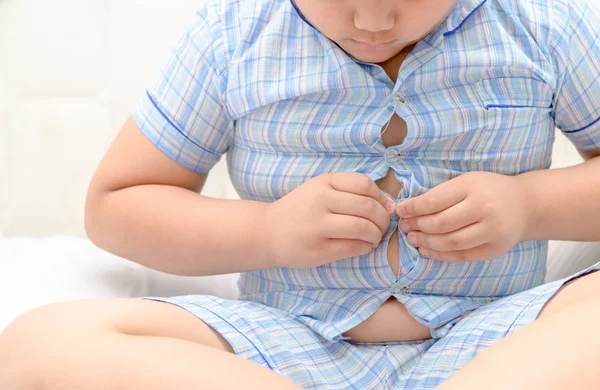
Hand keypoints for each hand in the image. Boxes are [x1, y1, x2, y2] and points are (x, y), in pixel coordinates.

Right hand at [263, 172, 395, 268]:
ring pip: (363, 228)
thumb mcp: (320, 189)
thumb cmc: (299, 209)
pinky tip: (363, 246)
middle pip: (368, 208)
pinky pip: (354, 247)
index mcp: (324, 183)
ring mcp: (318, 226)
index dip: (381, 197)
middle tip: (382, 227)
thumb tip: (390, 204)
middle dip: (383, 219)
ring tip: (374, 238)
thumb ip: (351, 191)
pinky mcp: (318, 250)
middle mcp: (321, 201)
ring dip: (377, 235)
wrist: (267, 232)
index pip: (365, 185)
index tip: (383, 207)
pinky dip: (366, 247)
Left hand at [396, 171, 528, 261]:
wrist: (526, 204)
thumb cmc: (488, 189)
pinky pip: (462, 255)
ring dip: (426, 243)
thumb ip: (441, 193)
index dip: (413, 208)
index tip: (400, 210)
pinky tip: (427, 251)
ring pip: (450, 242)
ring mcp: (491, 231)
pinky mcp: (495, 249)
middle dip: (418, 226)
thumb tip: (409, 208)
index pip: (434, 201)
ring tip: (413, 239)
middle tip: (405, 227)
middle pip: (440, 224)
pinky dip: (441, 255)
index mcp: (472, 187)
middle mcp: (484, 209)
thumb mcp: (467, 181)